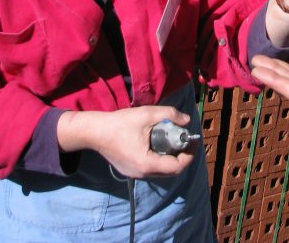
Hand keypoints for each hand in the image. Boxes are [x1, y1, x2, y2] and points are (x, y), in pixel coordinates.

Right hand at [57, 106, 196, 178]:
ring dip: (171, 158)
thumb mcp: (147, 114)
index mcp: (148, 164)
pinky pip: (151, 168)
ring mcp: (135, 174)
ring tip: (173, 140)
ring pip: (161, 170)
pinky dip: (160, 158)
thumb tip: (187, 119)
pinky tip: (159, 144)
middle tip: (185, 140)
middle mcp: (143, 173)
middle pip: (171, 171)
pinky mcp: (130, 170)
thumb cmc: (120, 123)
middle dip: (182, 156)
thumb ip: (170, 115)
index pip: (177, 167)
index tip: (193, 141)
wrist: (95, 132)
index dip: (189, 155)